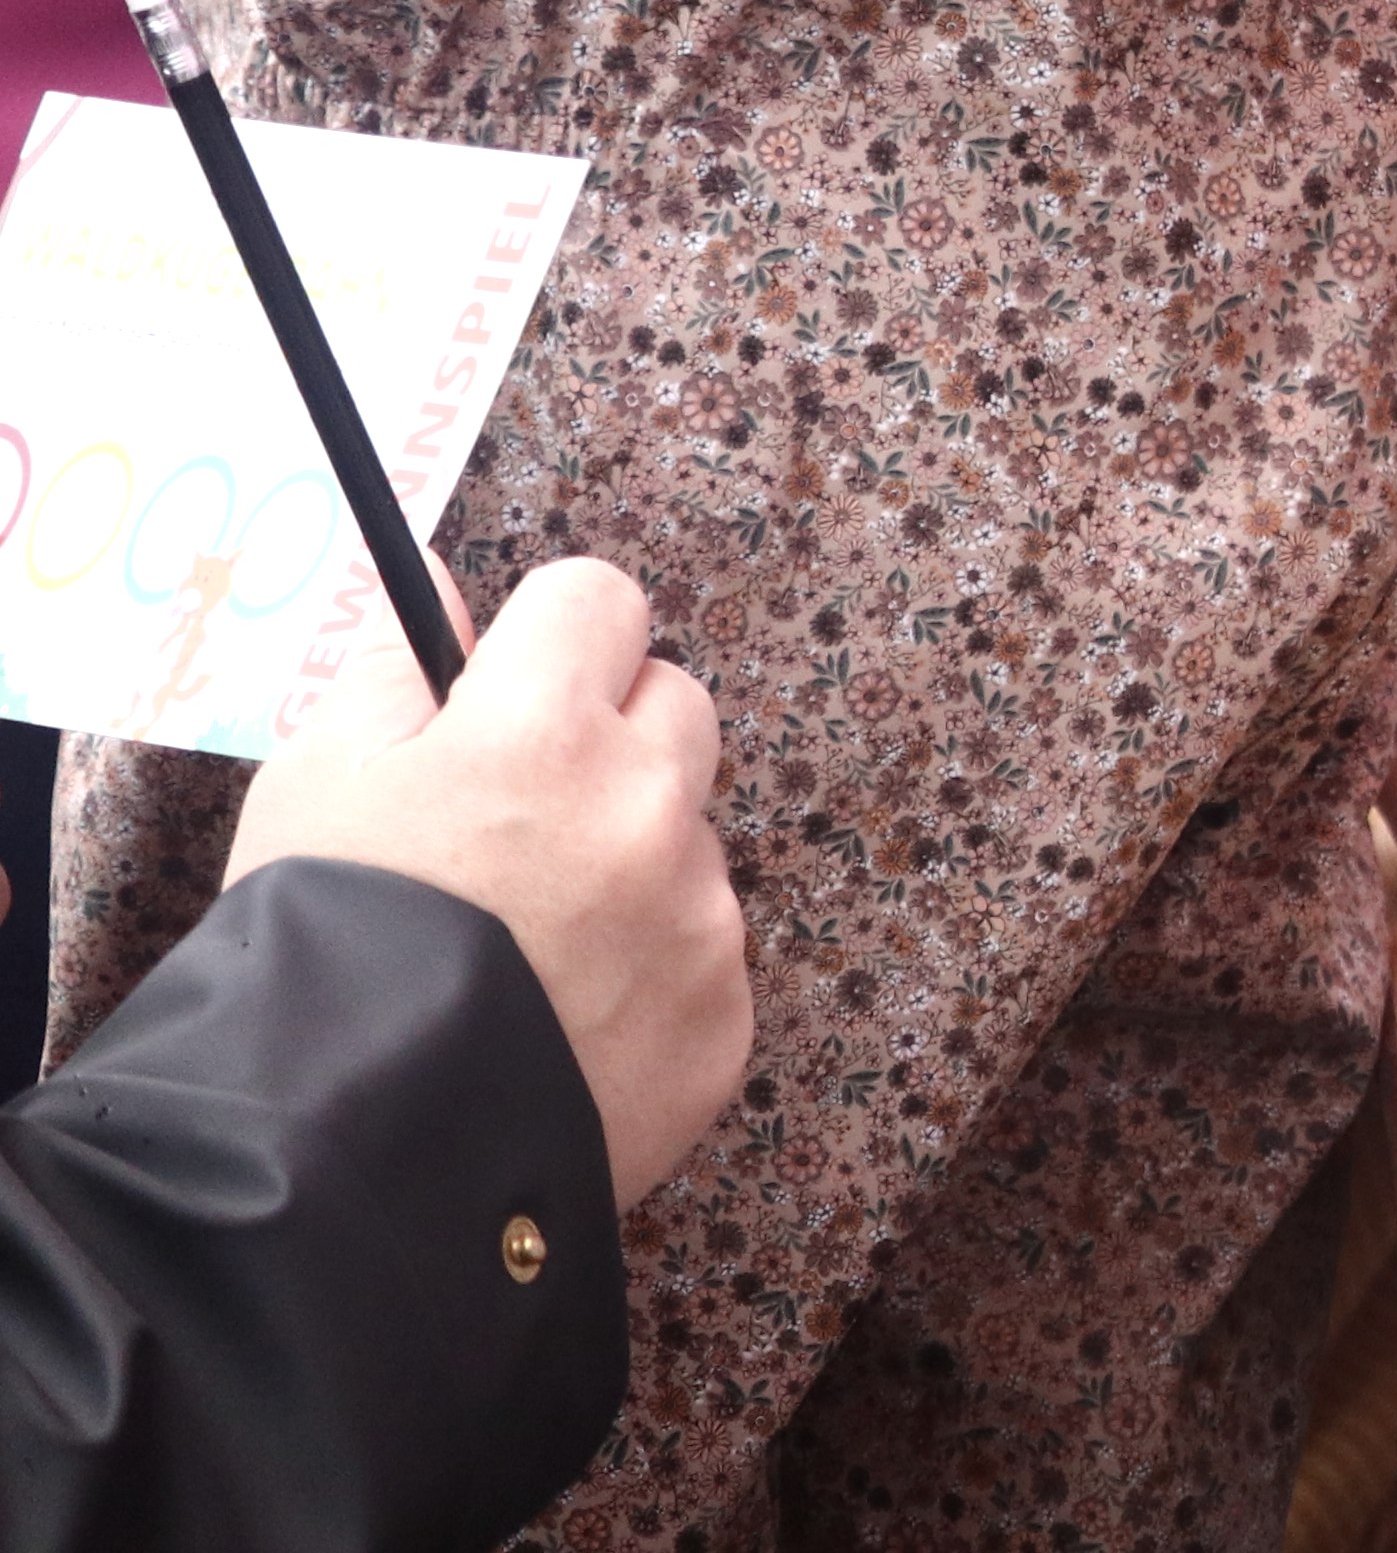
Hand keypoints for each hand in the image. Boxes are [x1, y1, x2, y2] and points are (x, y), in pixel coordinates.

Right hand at [228, 560, 746, 1207]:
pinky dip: (651, 971)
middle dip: (609, 736)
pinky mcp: (727, 1018)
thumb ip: (391, 673)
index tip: (507, 691)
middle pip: (674, 704)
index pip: (599, 598)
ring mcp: (701, 917)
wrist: (343, 1165)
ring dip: (633, 859)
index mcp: (545, 731)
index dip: (547, 641)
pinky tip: (563, 1020)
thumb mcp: (313, 786)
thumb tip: (443, 588)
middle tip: (516, 820)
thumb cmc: (315, 950)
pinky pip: (706, 951)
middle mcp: (648, 807)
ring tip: (525, 943)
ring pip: (692, 835)